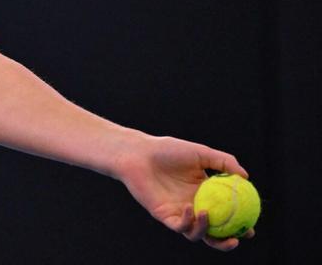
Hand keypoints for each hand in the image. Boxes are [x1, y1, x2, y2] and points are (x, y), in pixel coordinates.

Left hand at [114, 134, 254, 250]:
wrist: (139, 153)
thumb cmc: (168, 150)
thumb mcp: (201, 153)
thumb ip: (224, 162)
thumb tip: (246, 177)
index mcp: (205, 194)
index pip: (226, 215)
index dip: (240, 224)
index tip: (251, 228)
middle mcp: (194, 206)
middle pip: (214, 232)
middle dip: (227, 241)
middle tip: (237, 238)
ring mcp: (180, 213)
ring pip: (197, 234)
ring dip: (206, 231)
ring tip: (208, 215)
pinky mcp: (164, 216)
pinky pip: (180, 226)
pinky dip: (188, 222)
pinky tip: (191, 208)